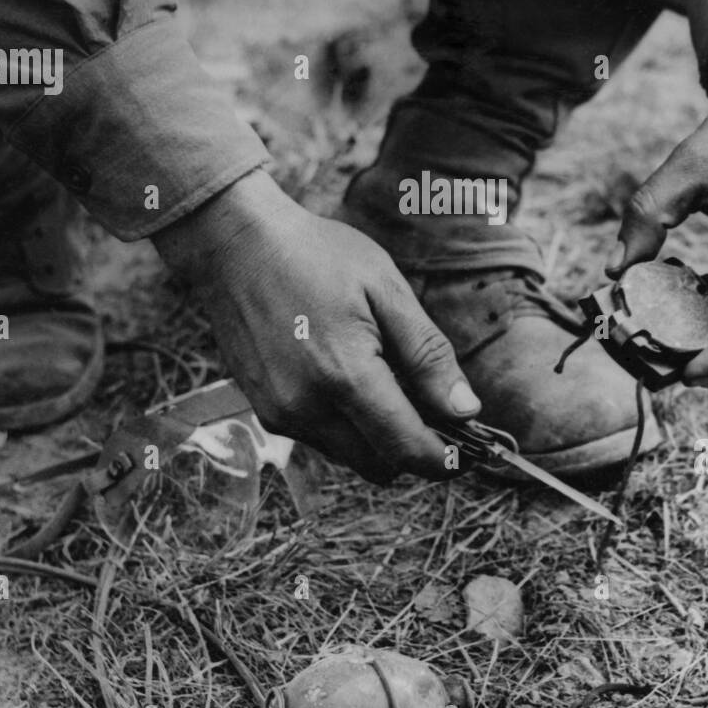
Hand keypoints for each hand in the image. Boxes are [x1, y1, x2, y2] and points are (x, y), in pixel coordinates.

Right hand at [154, 171, 479, 481]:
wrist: (237, 242)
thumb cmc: (317, 255)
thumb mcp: (386, 290)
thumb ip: (427, 355)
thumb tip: (467, 411)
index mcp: (345, 375)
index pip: (406, 448)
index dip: (445, 459)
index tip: (471, 451)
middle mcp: (307, 408)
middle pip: (380, 465)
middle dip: (414, 449)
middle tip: (436, 410)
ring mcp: (280, 413)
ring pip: (350, 456)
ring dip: (379, 438)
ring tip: (390, 383)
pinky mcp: (265, 411)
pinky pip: (321, 439)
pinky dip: (347, 425)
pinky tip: (351, 379)